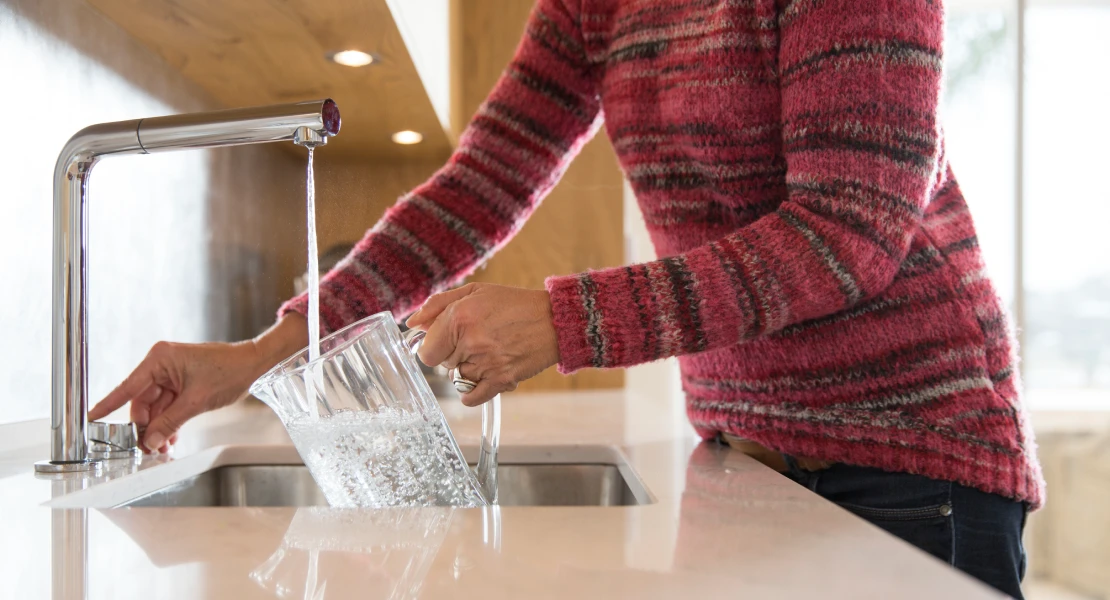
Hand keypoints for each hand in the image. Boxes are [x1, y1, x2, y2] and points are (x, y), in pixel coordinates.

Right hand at [88, 314, 307, 452]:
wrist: (254, 364)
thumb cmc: (229, 371)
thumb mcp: (196, 401)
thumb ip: (169, 422)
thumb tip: (149, 440)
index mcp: (160, 359)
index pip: (128, 387)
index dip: (109, 405)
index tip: (91, 417)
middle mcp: (161, 364)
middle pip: (142, 402)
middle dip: (145, 427)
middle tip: (146, 449)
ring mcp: (171, 374)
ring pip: (155, 408)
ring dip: (158, 428)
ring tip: (161, 448)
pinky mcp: (181, 383)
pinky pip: (168, 406)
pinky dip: (169, 422)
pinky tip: (170, 438)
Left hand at [406, 283, 559, 405]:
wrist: (554, 320)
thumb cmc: (513, 304)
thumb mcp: (474, 292)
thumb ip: (437, 305)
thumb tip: (412, 324)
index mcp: (459, 317)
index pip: (426, 351)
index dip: (434, 347)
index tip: (446, 342)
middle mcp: (470, 341)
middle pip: (442, 365)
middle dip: (454, 355)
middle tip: (476, 340)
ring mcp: (486, 363)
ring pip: (458, 379)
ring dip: (469, 370)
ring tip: (489, 353)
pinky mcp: (501, 380)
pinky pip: (470, 397)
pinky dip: (473, 391)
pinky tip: (485, 375)